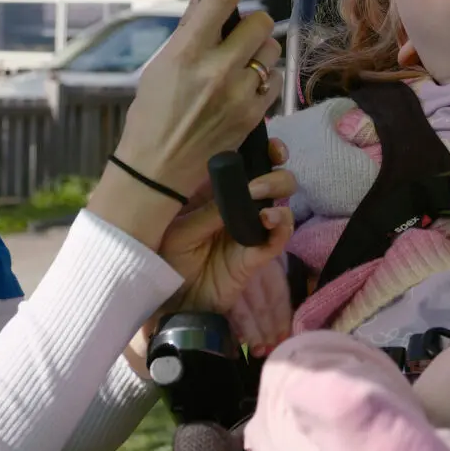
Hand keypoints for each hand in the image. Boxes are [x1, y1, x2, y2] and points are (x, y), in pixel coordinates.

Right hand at [89, 0, 281, 247]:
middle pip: (259, 22)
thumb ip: (189, 23)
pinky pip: (275, 81)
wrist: (157, 167)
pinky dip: (264, 80)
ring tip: (238, 65)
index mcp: (186, 52)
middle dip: (251, 22)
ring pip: (271, 51)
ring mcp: (238, 95)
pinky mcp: (253, 116)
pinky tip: (245, 88)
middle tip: (237, 33)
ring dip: (259, 52)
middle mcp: (216, 71)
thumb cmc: (153, 112)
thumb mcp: (162, 62)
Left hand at [124, 155, 294, 379]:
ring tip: (259, 198)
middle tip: (259, 180)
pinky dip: (281, 223)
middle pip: (272, 178)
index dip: (263, 150)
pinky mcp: (259, 253)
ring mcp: (251, 229)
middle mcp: (239, 207)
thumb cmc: (167, 261)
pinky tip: (267, 221)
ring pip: (282, 202)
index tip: (270, 147)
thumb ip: (211, 209)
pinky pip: (281, 234)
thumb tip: (243, 188)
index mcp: (216, 193)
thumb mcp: (181, 230)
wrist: (172, 303)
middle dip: (274, 171)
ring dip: (277, 192)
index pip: (246, 164)